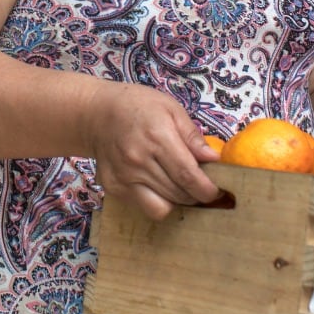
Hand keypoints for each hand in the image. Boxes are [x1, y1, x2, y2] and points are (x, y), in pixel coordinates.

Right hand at [80, 82, 220, 220]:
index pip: (187, 175)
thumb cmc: (138, 106)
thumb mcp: (171, 109)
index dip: (207, 189)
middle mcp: (138, 160)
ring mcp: (124, 177)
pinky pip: (146, 207)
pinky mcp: (114, 188)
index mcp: (157, 137)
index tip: (216, 191)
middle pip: (178, 193)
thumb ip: (192, 136)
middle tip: (203, 187)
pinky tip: (160, 186)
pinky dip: (159, 202)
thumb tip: (213, 159)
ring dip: (179, 200)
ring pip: (163, 206)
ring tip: (181, 186)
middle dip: (197, 195)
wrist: (97, 114)